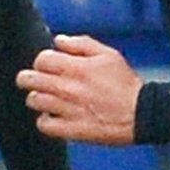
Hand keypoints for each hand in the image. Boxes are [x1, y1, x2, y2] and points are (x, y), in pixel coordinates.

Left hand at [16, 34, 141, 144]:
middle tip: (33, 81)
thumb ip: (81, 44)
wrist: (141, 114)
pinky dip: (44, 120)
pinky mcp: (71, 129)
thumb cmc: (125, 84)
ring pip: (34, 101)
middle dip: (28, 78)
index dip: (41, 61)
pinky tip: (53, 116)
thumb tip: (59, 40)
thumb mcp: (108, 55)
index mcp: (76, 67)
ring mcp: (67, 109)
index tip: (46, 66)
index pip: (41, 59)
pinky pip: (43, 124)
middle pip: (30, 79)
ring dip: (37, 98)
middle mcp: (68, 88)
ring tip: (46, 99)